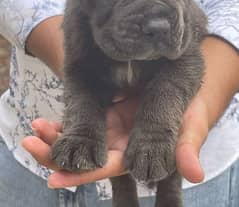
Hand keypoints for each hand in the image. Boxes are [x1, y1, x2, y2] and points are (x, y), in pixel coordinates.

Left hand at [22, 94, 204, 187]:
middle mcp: (119, 146)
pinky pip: (83, 121)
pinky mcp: (108, 115)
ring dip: (56, 138)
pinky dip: (66, 123)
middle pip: (84, 157)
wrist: (184, 92)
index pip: (107, 168)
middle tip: (32, 142)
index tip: (55, 177)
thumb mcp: (190, 127)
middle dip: (57, 155)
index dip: (83, 174)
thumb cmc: (189, 113)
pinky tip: (48, 120)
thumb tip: (195, 174)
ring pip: (79, 140)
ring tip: (36, 128)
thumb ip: (187, 148)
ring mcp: (111, 131)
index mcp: (136, 155)